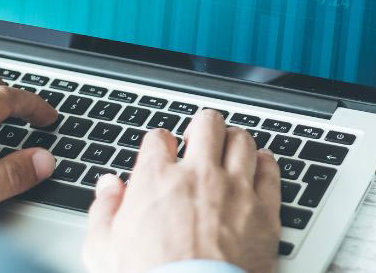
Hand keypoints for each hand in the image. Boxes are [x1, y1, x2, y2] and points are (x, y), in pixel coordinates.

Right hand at [84, 110, 280, 272]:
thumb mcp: (104, 251)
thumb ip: (104, 211)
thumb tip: (108, 187)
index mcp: (157, 181)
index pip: (158, 138)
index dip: (159, 143)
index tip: (162, 152)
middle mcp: (199, 176)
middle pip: (207, 124)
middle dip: (202, 127)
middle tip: (200, 140)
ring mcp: (236, 190)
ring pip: (243, 141)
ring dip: (235, 141)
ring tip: (230, 149)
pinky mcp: (265, 210)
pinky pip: (271, 170)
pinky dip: (266, 163)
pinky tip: (260, 165)